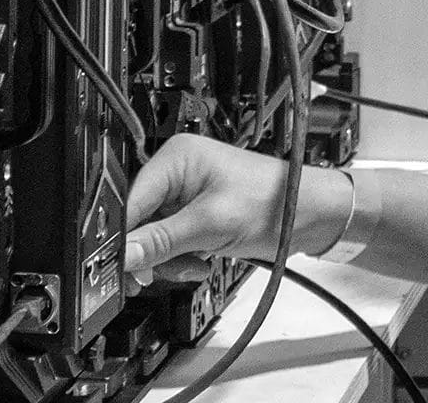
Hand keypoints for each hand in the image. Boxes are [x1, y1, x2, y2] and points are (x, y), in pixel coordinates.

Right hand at [124, 133, 350, 285]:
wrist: (311, 214)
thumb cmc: (276, 201)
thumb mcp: (212, 223)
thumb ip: (161, 240)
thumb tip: (121, 255)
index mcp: (177, 157)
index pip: (127, 200)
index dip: (120, 237)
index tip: (116, 267)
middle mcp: (176, 172)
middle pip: (136, 222)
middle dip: (150, 252)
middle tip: (162, 270)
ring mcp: (184, 195)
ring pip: (150, 239)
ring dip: (168, 260)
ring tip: (193, 263)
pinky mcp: (193, 215)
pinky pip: (168, 244)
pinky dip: (180, 259)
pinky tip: (200, 261)